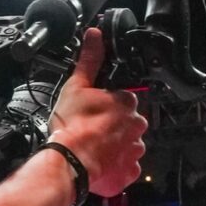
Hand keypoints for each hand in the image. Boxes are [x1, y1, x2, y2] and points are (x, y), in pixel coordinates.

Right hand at [48, 28, 147, 196]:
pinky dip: (117, 165)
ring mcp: (135, 148)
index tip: (94, 112)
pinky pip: (127, 166)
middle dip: (112, 126)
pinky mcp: (131, 170)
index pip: (122, 99)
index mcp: (126, 102)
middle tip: (92, 130)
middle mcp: (136, 124)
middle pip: (127, 122)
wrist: (69, 162)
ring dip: (115, 145)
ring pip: (128, 144)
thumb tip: (95, 35)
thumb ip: (90, 59)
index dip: (107, 106)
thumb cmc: (72, 126)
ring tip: (94, 147)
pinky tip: (101, 161)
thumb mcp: (77, 85)